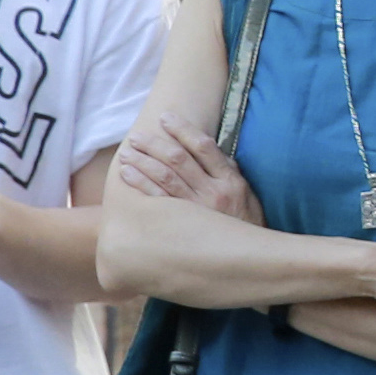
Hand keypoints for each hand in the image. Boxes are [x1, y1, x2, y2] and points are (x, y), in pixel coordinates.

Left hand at [115, 125, 257, 220]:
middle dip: (155, 144)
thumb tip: (215, 152)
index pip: (205, 147)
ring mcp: (197, 209)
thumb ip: (232, 173)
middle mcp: (214, 192)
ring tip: (127, 151)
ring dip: (142, 161)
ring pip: (165, 176)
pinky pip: (157, 199)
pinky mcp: (182, 224)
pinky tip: (127, 173)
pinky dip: (140, 183)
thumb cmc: (245, 224)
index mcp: (231, 181)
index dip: (183, 130)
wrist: (248, 257)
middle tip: (137, 136)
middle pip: (179, 159)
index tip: (166, 118)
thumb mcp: (248, 196)